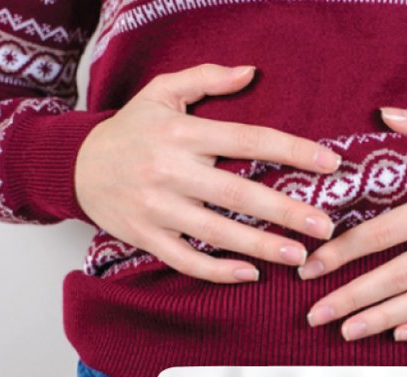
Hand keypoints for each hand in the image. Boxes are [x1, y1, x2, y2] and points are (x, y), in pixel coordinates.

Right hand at [74, 63, 341, 283]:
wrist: (76, 165)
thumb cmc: (130, 129)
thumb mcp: (161, 92)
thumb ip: (205, 79)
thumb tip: (251, 72)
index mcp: (181, 133)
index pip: (248, 138)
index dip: (292, 150)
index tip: (330, 163)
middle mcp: (170, 171)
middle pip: (238, 192)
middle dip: (285, 211)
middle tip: (325, 226)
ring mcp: (156, 208)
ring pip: (216, 232)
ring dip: (261, 246)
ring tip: (300, 256)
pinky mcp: (146, 237)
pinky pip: (185, 260)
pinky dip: (218, 271)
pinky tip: (250, 275)